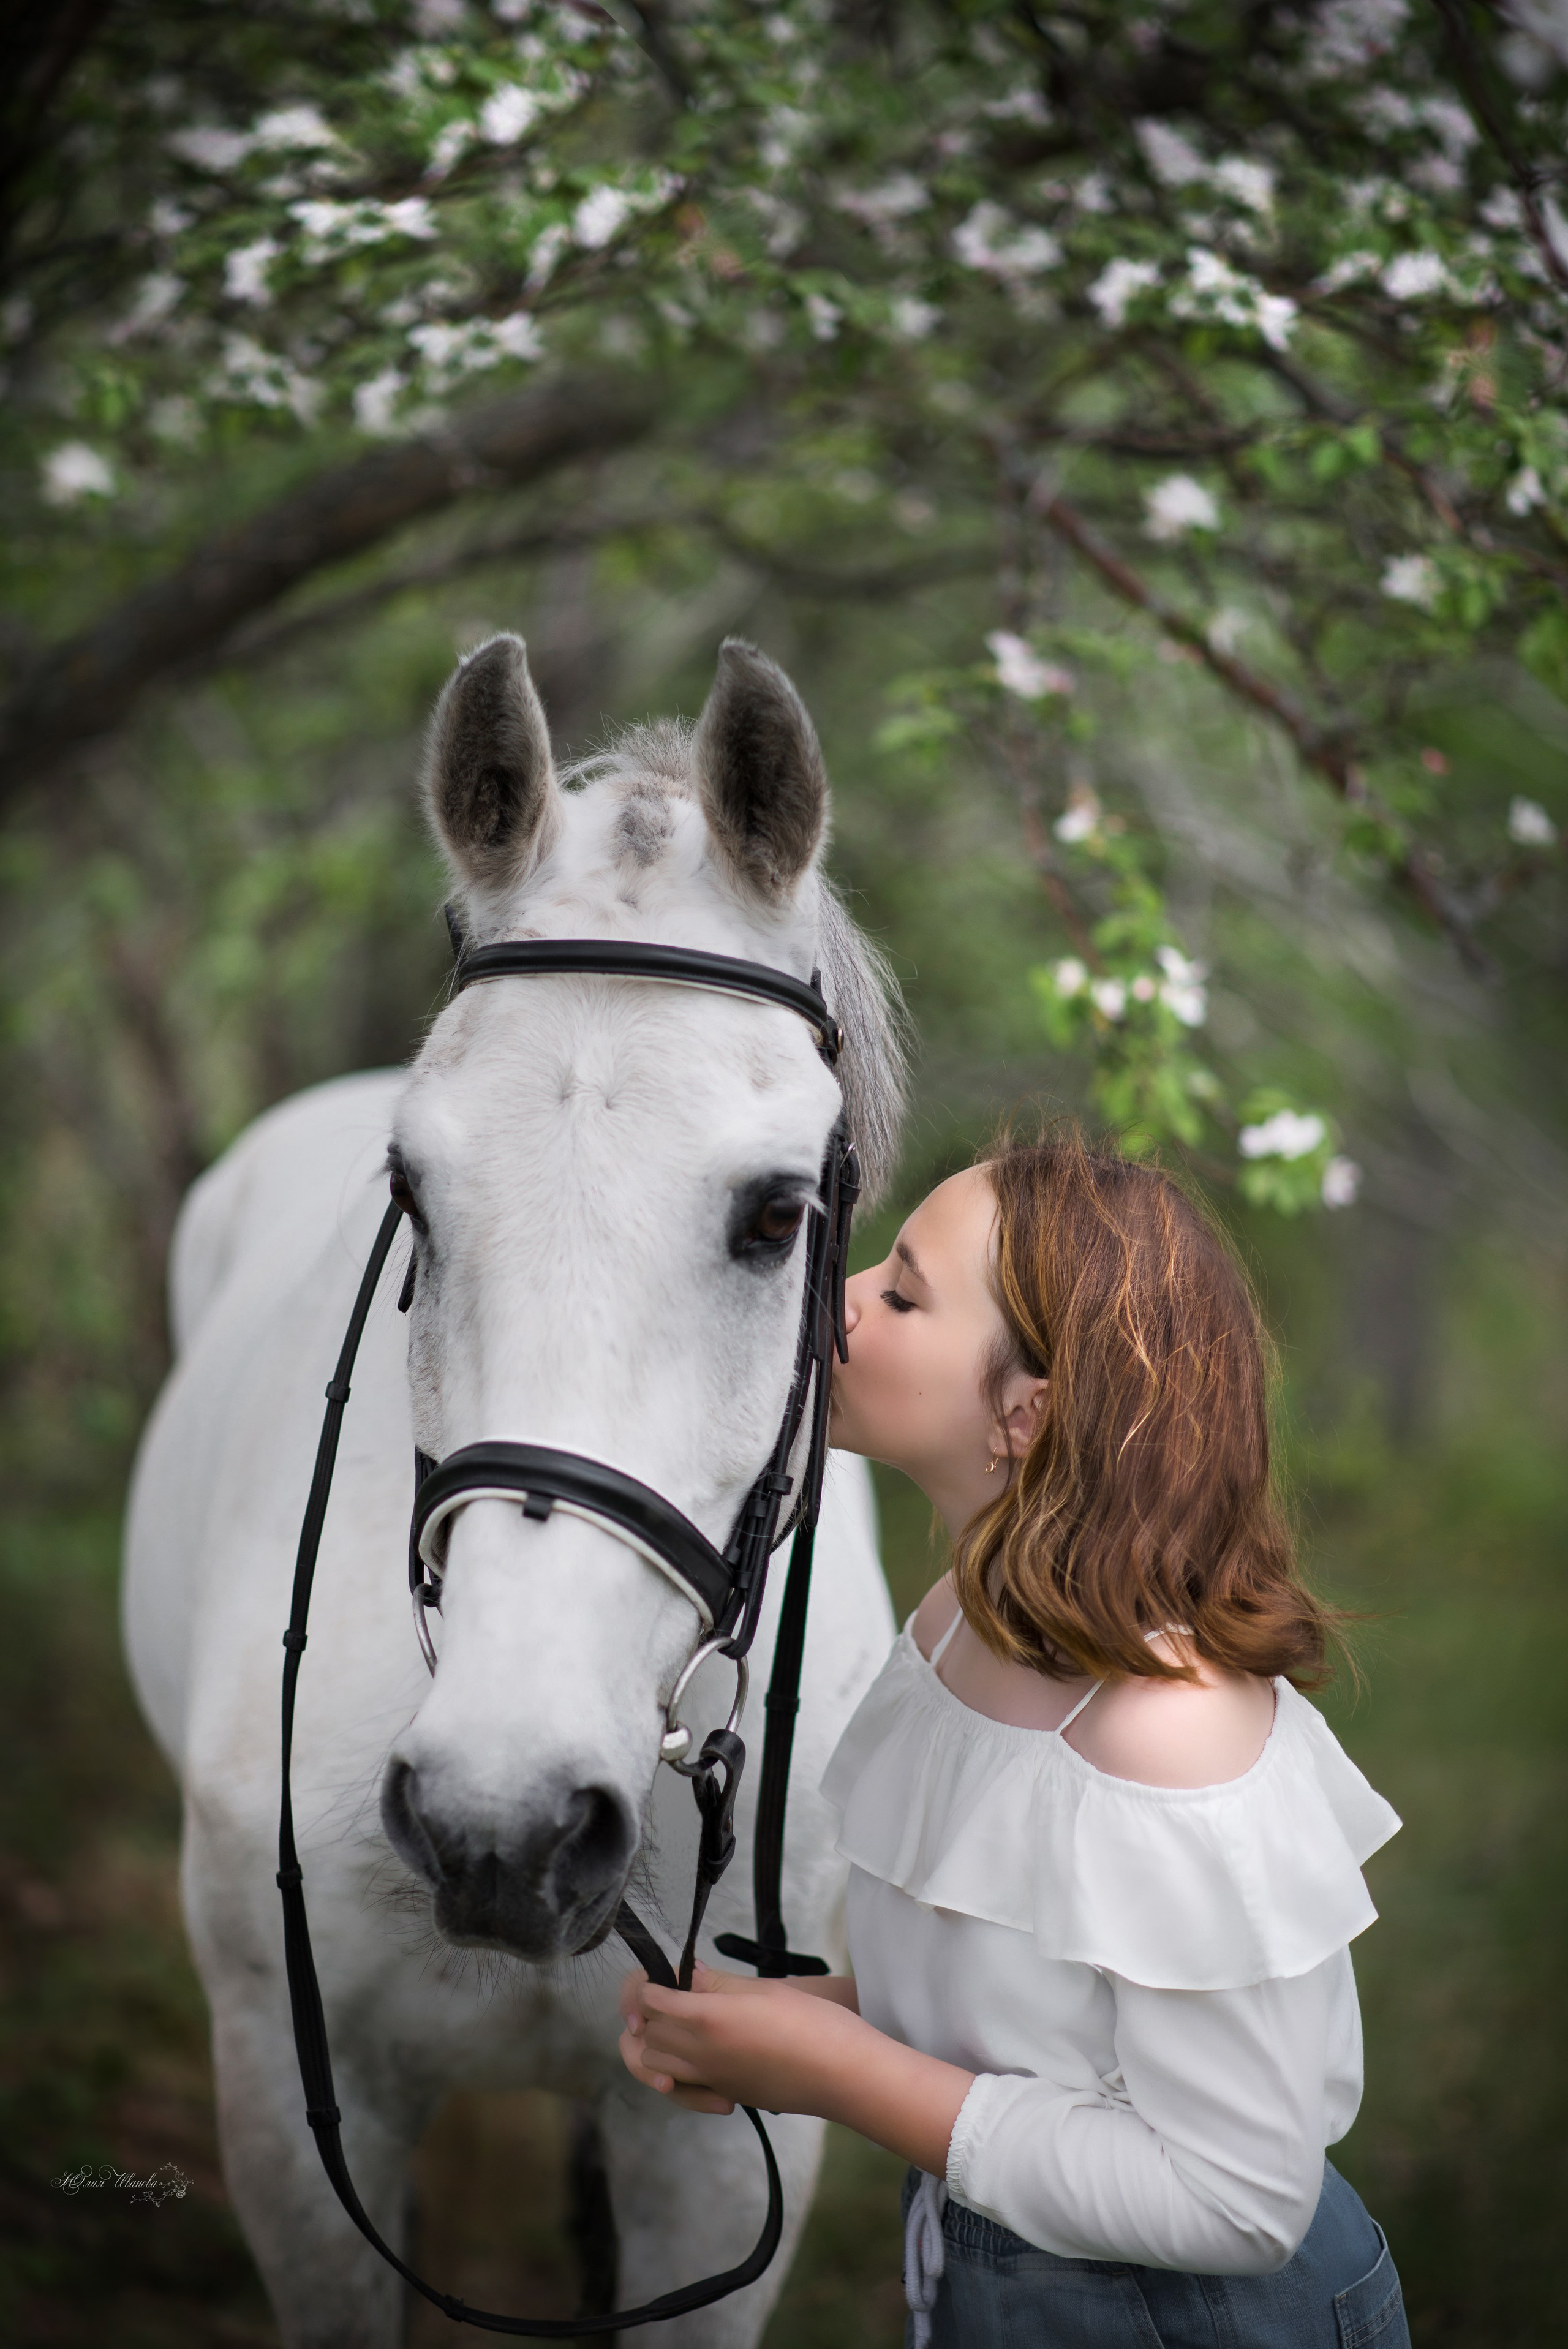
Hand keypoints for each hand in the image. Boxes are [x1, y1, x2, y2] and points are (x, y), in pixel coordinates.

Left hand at [618, 1963, 860, 2117]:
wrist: (843, 2074)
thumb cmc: (812, 2021)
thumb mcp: (763, 1989)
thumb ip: (718, 1982)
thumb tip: (687, 1973)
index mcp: (708, 2018)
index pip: (652, 2001)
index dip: (649, 1985)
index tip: (660, 1975)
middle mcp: (701, 2053)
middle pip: (648, 2034)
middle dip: (649, 2013)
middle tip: (669, 1993)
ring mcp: (713, 2079)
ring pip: (657, 2065)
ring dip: (658, 2044)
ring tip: (679, 2023)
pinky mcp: (726, 2094)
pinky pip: (683, 2085)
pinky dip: (677, 2071)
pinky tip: (700, 2054)